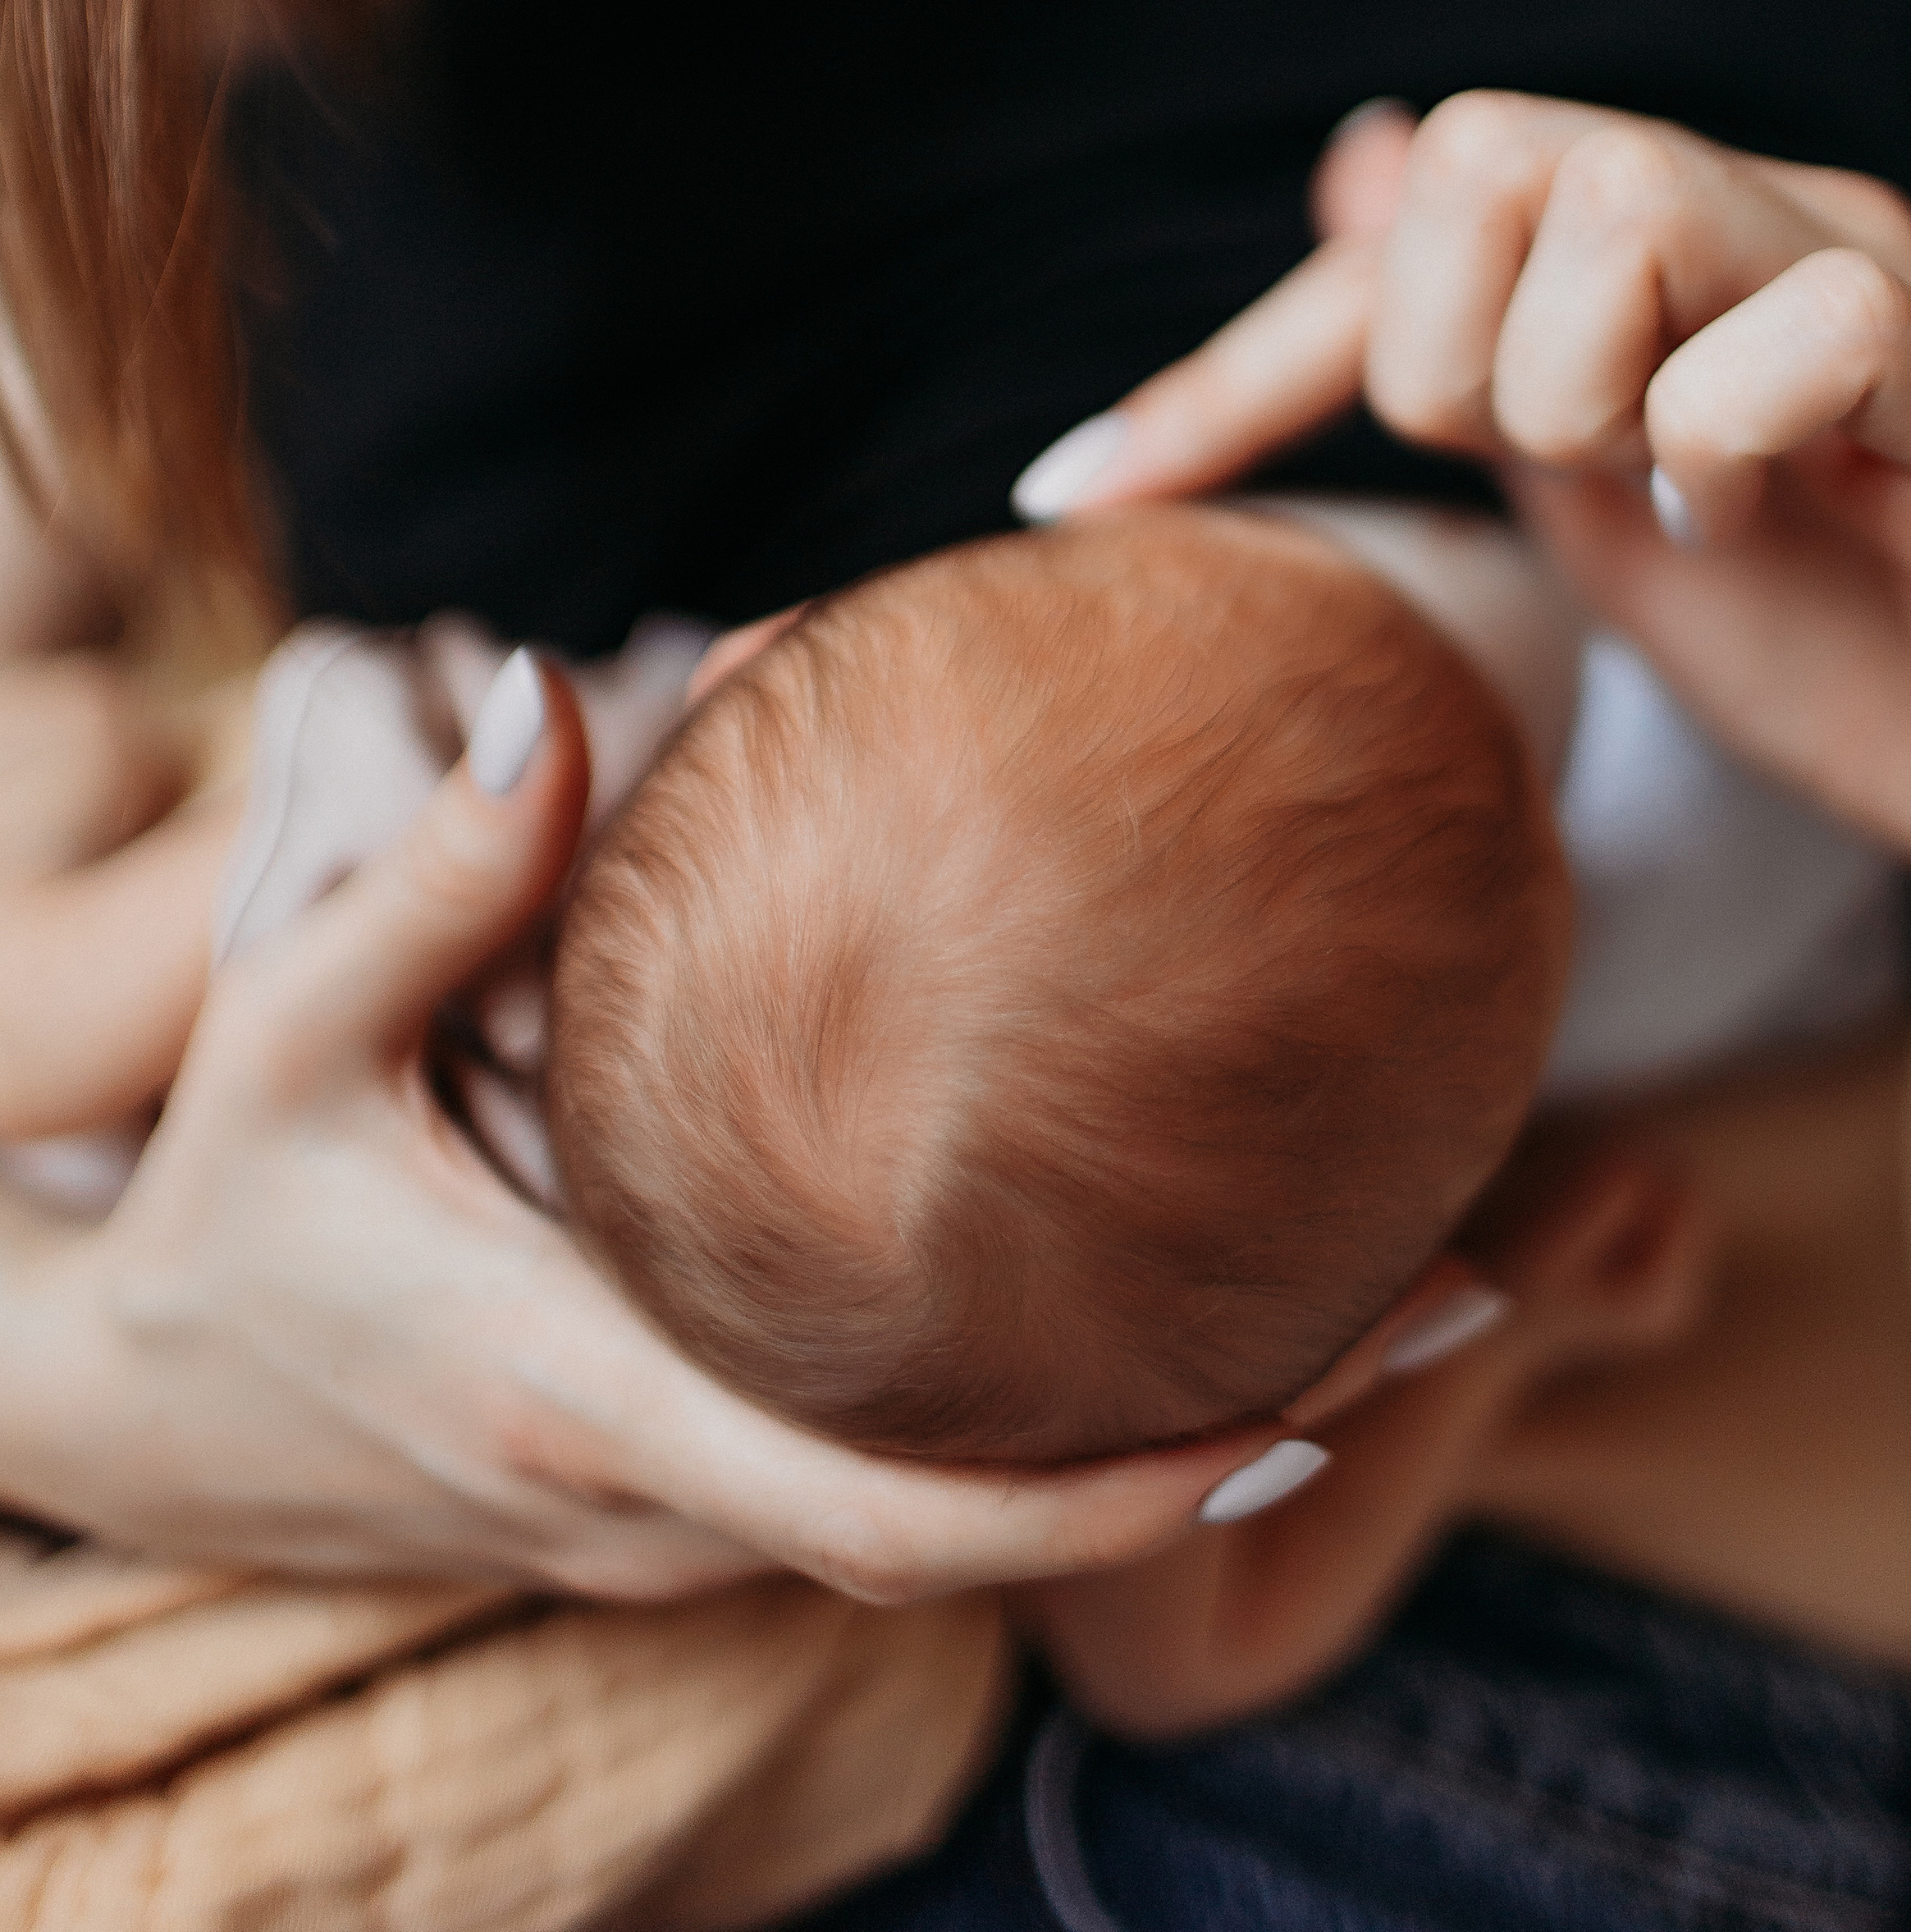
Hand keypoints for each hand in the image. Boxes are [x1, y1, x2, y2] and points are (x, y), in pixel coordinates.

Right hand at [1, 663, 1283, 1596]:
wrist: (129, 1406)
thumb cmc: (219, 1218)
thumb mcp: (285, 1040)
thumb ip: (435, 884)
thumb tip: (553, 694)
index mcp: (598, 1403)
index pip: (915, 1518)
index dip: (1129, 1489)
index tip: (1319, 1396)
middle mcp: (668, 1499)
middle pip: (1007, 1545)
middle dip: (1240, 1446)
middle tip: (1451, 1290)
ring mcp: (675, 1524)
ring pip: (968, 1532)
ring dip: (1170, 1438)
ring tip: (1368, 1285)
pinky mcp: (670, 1497)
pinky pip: (898, 1491)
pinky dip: (1048, 1432)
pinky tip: (1142, 1301)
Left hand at [1015, 92, 1910, 908]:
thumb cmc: (1805, 624)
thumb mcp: (1580, 486)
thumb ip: (1467, 339)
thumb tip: (1355, 155)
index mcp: (1659, 233)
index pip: (1399, 213)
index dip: (1238, 364)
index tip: (1085, 497)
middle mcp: (1764, 208)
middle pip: (1494, 152)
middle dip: (1457, 352)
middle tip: (1556, 473)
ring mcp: (1871, 285)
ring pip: (1628, 199)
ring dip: (1587, 393)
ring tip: (1671, 495)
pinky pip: (1804, 324)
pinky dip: (1727, 436)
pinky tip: (1754, 519)